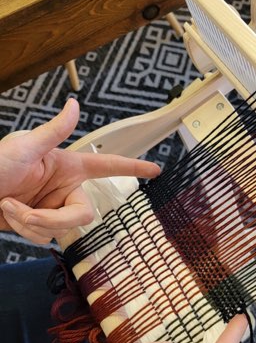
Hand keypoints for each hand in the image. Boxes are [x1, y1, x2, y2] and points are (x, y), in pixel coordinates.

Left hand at [0, 98, 159, 243]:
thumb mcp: (24, 147)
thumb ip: (53, 131)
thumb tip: (74, 104)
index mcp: (67, 167)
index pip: (107, 166)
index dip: (132, 167)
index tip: (155, 170)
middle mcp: (65, 188)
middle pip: (83, 214)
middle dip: (53, 219)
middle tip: (26, 212)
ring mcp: (53, 208)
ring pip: (61, 229)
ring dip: (31, 223)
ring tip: (8, 205)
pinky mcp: (40, 225)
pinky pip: (45, 238)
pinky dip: (25, 231)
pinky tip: (9, 216)